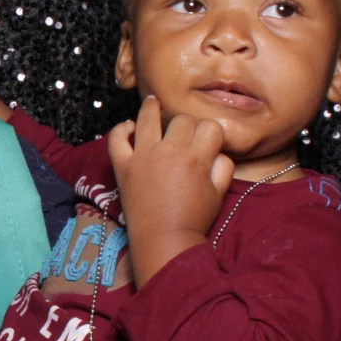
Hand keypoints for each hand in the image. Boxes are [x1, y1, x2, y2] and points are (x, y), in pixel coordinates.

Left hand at [106, 97, 235, 284]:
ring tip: (153, 101)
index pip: (209, 127)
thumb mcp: (219, 193)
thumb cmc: (194, 218)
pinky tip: (129, 126)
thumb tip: (218, 151)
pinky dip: (121, 130)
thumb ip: (223, 167)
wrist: (163, 239)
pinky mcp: (123, 165)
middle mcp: (169, 150)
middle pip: (182, 119)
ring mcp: (143, 156)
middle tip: (185, 136)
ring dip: (152, 108)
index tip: (209, 141)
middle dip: (187, 125)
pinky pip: (116, 139)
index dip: (212, 133)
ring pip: (148, 118)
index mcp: (196, 157)